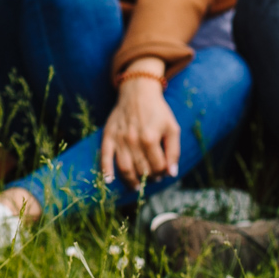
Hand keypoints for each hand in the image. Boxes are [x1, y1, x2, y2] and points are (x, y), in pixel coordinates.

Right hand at [99, 73, 179, 187]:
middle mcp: (133, 140)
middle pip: (142, 170)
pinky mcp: (108, 136)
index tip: (163, 172)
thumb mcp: (172, 128)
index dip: (163, 173)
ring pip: (124, 168)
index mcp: (150, 138)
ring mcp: (119, 139)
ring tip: (136, 185)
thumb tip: (172, 173)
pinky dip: (106, 171)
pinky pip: (105, 157)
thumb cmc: (157, 111)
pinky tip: (109, 181)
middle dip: (149, 178)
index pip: (157, 167)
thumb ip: (174, 152)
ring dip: (131, 181)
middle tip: (152, 178)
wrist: (137, 92)